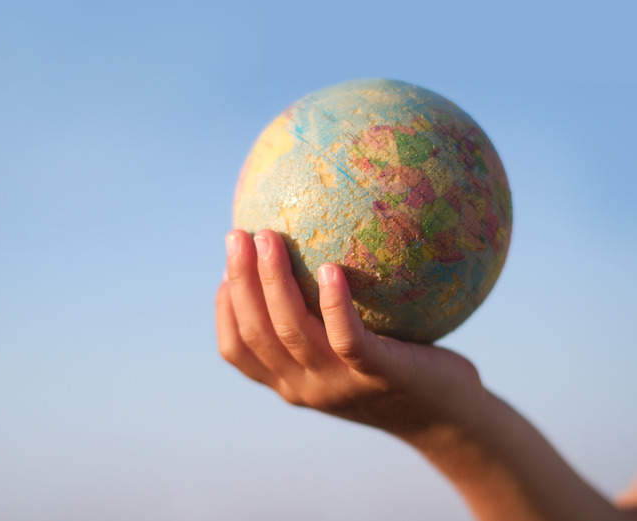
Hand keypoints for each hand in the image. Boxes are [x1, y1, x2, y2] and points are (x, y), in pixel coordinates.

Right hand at [216, 229, 485, 441]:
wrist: (447, 417)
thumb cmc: (397, 369)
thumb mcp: (348, 351)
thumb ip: (320, 320)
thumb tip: (305, 254)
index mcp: (290, 382)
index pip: (237, 350)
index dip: (225, 309)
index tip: (225, 269)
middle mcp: (306, 387)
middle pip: (257, 334)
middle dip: (241, 281)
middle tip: (238, 235)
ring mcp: (341, 384)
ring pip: (292, 332)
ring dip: (273, 282)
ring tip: (269, 238)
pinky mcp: (379, 375)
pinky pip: (348, 338)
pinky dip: (334, 304)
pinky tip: (330, 268)